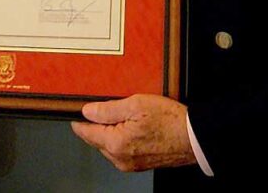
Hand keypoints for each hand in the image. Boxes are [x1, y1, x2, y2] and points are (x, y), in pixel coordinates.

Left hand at [71, 94, 194, 171]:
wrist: (193, 138)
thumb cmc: (169, 120)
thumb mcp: (136, 104)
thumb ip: (108, 109)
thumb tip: (88, 111)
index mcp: (116, 143)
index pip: (87, 133)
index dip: (79, 122)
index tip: (74, 115)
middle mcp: (120, 159)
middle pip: (97, 141)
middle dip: (96, 126)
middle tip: (99, 110)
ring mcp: (131, 164)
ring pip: (110, 146)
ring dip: (109, 133)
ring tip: (120, 116)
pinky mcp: (141, 164)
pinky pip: (122, 151)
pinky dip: (121, 139)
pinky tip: (131, 127)